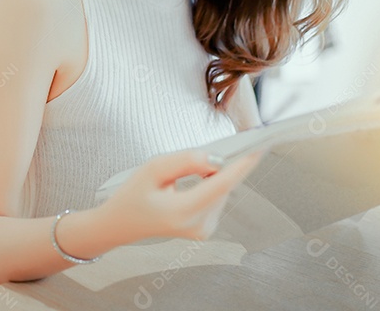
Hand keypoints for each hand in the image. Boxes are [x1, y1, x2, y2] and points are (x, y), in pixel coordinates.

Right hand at [98, 149, 261, 243]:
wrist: (122, 223)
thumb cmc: (133, 196)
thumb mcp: (153, 169)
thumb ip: (185, 160)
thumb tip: (215, 159)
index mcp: (183, 211)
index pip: (221, 184)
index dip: (241, 165)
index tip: (258, 150)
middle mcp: (198, 225)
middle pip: (222, 185)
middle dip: (212, 168)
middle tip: (181, 169)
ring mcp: (204, 230)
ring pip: (220, 190)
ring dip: (208, 178)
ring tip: (176, 183)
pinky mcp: (206, 229)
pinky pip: (216, 198)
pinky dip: (207, 188)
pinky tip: (186, 190)